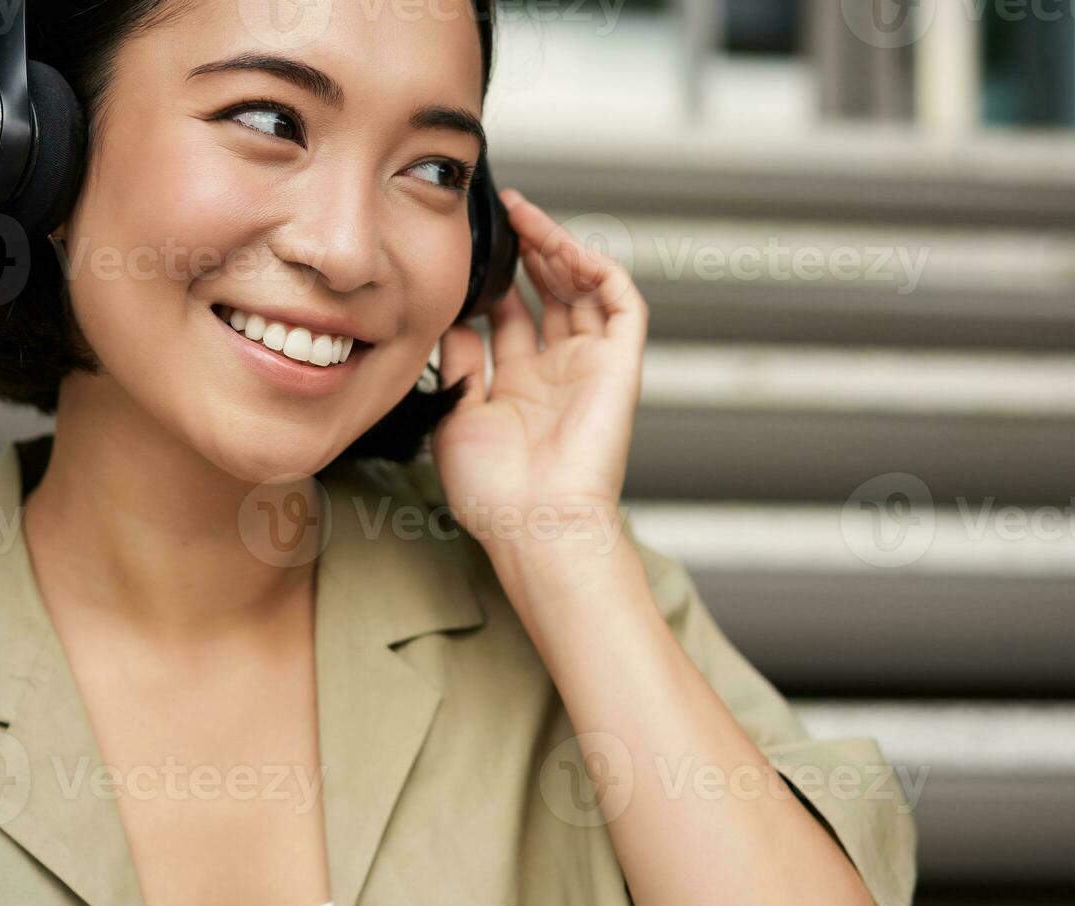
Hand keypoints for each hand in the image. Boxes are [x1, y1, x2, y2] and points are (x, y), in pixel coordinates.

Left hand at [430, 190, 647, 565]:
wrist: (535, 521)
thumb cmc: (494, 492)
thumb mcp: (457, 414)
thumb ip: (458, 362)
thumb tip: (453, 318)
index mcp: (520, 389)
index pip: (512, 319)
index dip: (494, 281)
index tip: (469, 250)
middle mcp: (557, 373)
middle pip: (550, 295)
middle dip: (529, 252)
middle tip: (504, 214)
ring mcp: (590, 366)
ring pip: (584, 289)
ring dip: (559, 249)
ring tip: (526, 216)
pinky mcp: (620, 363)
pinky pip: (621, 302)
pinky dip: (598, 268)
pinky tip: (564, 247)